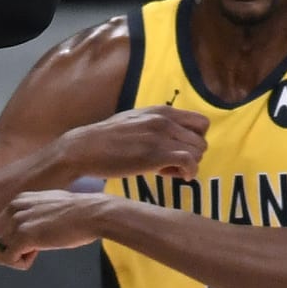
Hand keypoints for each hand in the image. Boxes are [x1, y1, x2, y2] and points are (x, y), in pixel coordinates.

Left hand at [0, 191, 107, 269]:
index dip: (13, 238)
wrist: (92, 214)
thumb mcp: (48, 206)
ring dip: (16, 257)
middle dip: (9, 247)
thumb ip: (33, 214)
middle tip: (30, 250)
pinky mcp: (23, 236)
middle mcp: (13, 208)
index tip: (32, 241)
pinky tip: (35, 256)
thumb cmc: (78, 213)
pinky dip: (20, 263)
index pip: (0, 225)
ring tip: (34, 254)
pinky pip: (8, 258)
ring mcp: (17, 222)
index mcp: (18, 201)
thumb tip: (29, 230)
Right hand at [58, 106, 207, 181]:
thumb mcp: (135, 120)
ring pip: (198, 153)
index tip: (179, 149)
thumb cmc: (107, 138)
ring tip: (165, 169)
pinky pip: (190, 163)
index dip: (195, 139)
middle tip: (171, 164)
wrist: (84, 148)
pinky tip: (170, 176)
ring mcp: (160, 137)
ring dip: (187, 166)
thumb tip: (173, 135)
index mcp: (161, 111)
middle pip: (202, 141)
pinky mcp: (155, 155)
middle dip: (191, 156)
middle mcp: (164, 120)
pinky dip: (188, 173)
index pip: (201, 122)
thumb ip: (156, 123)